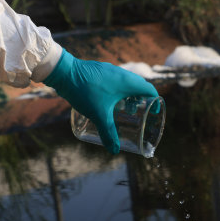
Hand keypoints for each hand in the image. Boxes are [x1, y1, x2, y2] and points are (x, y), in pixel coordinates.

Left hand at [43, 49, 158, 153]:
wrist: (64, 72)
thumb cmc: (85, 92)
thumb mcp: (99, 115)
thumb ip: (108, 133)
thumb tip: (114, 150)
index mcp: (127, 82)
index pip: (150, 89)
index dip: (155, 100)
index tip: (154, 110)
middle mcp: (122, 74)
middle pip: (139, 86)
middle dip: (141, 100)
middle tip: (137, 112)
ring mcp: (110, 70)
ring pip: (126, 82)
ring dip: (129, 94)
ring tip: (123, 108)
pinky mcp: (100, 70)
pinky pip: (115, 79)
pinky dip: (118, 89)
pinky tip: (107, 99)